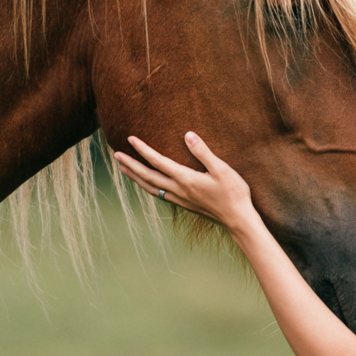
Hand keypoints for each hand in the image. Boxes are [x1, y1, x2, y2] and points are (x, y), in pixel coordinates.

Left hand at [113, 132, 257, 233]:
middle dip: (131, 165)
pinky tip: (147, 184)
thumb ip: (203, 152)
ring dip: (135, 177)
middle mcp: (178, 190)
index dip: (142, 149)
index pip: (158, 162)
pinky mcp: (184, 204)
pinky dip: (148, 187)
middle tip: (116, 155)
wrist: (238, 220)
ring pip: (150, 188)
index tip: (130, 139)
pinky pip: (159, 194)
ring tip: (124, 169)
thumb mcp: (222, 169)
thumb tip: (187, 135)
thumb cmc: (233, 193)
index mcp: (185, 179)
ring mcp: (180, 199)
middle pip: (147, 176)